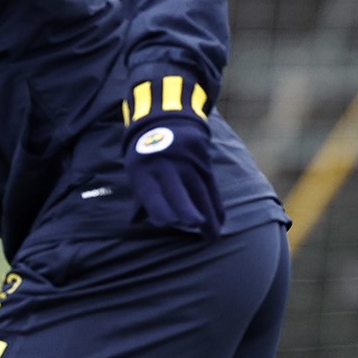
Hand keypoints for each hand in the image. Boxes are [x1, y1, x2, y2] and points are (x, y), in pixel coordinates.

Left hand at [124, 106, 222, 235]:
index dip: (159, 207)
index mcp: (144, 171)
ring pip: (200, 190)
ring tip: (213, 234)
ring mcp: (188, 164)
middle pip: (178, 189)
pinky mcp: (205, 164)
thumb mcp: (136, 171)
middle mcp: (167, 167)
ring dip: (209, 213)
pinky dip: (217, 204)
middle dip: (187, 207)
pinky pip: (212, 187)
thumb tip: (136, 222)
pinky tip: (221, 220)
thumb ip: (140, 197)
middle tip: (196, 225)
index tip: (168, 224)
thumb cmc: (146, 155)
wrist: (167, 122)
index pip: (151, 192)